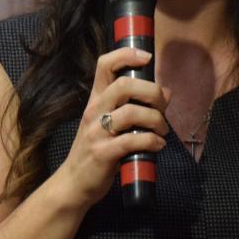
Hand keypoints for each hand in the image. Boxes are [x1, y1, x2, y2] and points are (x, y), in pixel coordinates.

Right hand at [58, 48, 169, 206]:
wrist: (73, 183)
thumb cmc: (94, 151)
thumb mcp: (107, 124)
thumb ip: (132, 107)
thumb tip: (165, 92)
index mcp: (95, 100)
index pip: (105, 65)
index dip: (127, 54)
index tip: (147, 58)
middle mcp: (94, 111)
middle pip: (124, 85)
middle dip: (153, 92)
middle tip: (163, 106)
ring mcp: (97, 132)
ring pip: (132, 113)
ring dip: (156, 120)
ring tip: (161, 131)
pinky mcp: (103, 153)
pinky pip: (133, 141)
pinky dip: (152, 141)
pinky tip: (157, 145)